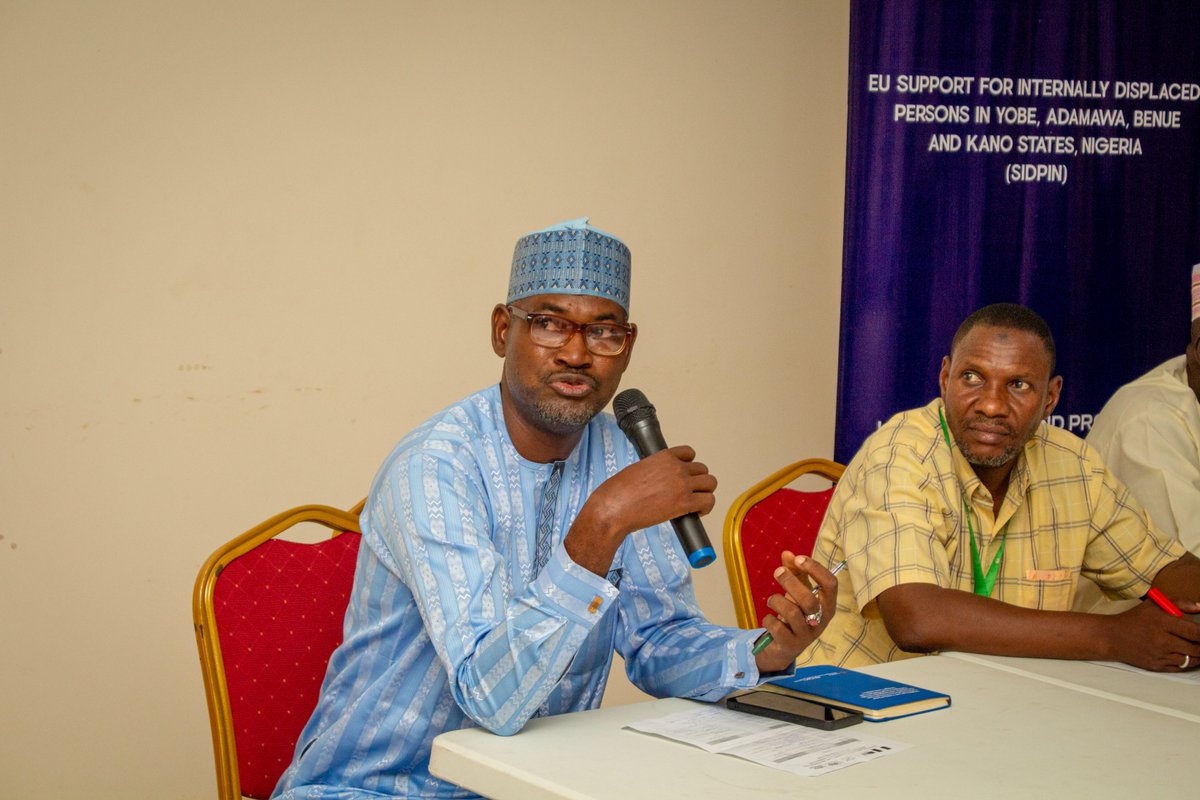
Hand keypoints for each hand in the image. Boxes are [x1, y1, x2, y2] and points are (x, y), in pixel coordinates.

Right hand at [564, 445, 715, 574]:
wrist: (614, 508)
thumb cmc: (618, 492)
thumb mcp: (636, 470)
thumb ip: (653, 471)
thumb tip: (657, 482)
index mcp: (663, 457)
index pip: (689, 453)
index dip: (689, 465)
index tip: (685, 475)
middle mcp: (676, 467)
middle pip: (702, 470)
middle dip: (697, 481)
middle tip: (689, 492)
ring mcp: (682, 484)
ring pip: (710, 483)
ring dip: (704, 492)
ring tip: (695, 503)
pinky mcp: (684, 502)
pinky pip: (708, 501)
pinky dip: (706, 507)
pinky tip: (696, 513)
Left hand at [753, 552, 837, 672]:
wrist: (783, 647)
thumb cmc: (794, 613)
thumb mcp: (796, 592)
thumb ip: (794, 572)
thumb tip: (787, 554)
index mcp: (827, 605)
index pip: (830, 584)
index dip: (816, 569)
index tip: (799, 558)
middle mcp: (820, 621)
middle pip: (809, 599)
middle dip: (791, 582)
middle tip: (777, 571)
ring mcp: (807, 635)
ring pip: (792, 613)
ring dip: (776, 601)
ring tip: (771, 600)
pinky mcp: (791, 645)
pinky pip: (777, 628)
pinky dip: (768, 619)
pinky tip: (769, 619)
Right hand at [1104, 598, 1199, 671]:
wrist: (1111, 637)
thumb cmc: (1134, 619)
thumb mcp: (1154, 605)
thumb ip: (1179, 603)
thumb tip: (1199, 607)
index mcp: (1162, 623)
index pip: (1195, 632)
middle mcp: (1162, 641)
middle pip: (1196, 648)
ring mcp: (1160, 656)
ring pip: (1191, 660)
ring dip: (1197, 655)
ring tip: (1196, 648)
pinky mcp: (1157, 666)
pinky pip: (1180, 668)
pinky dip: (1186, 662)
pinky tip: (1186, 656)